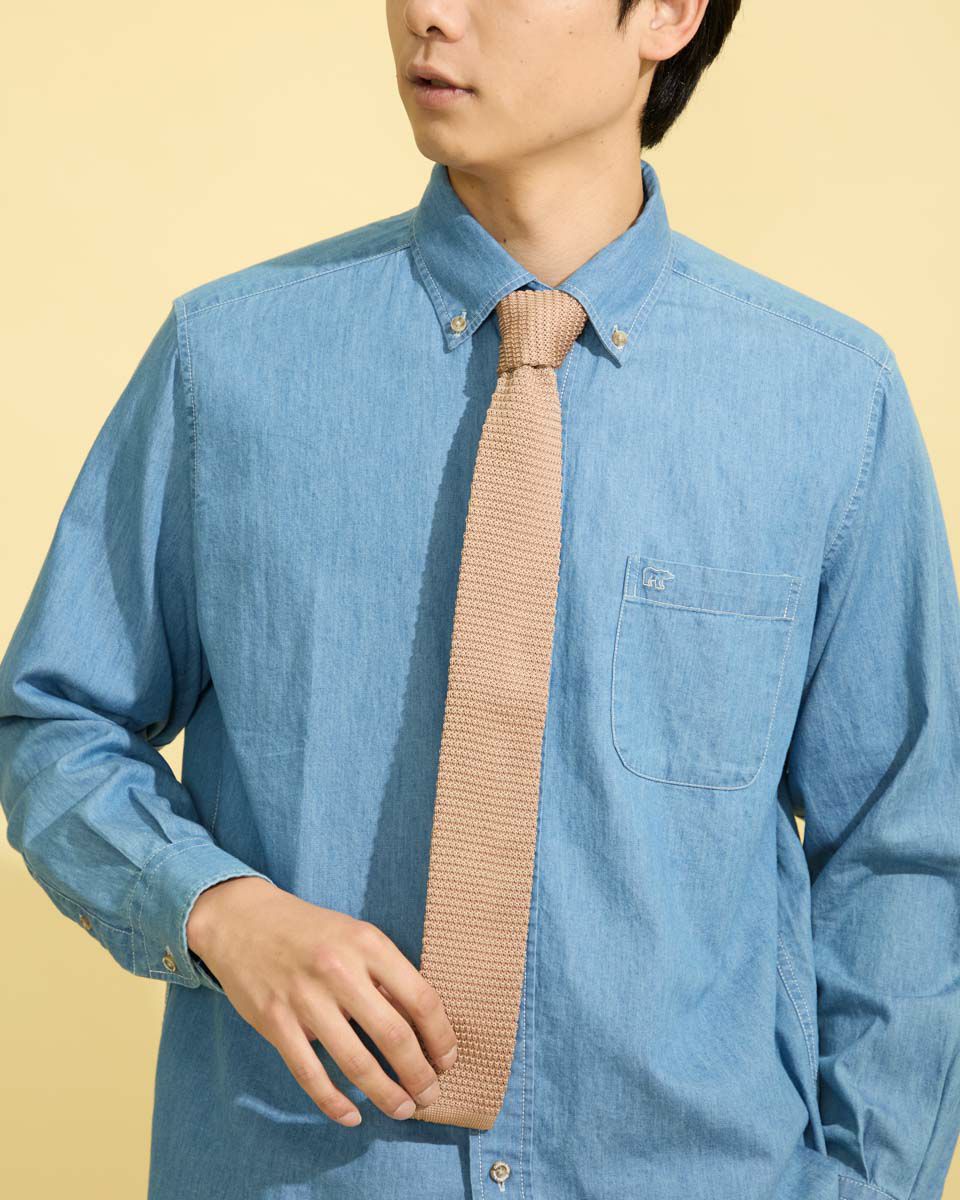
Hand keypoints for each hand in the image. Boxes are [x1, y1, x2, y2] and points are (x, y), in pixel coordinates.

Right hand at [186, 876, 457, 1126]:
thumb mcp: (355, 937)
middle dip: (419, 1075)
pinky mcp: (275, 1022)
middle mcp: (339, 969)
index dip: (440, 1037)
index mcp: (368, 943)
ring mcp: (305, 998)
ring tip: (401, 1109)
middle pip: (394, 1035)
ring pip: (356, 1062)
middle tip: (430, 1096)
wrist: (243, 920)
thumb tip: (423, 1027)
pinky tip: (352, 1116)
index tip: (447, 1061)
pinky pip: (310, 1074)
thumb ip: (386, 976)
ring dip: (385, 1094)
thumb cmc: (311, 932)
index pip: (420, 998)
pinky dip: (334, 1102)